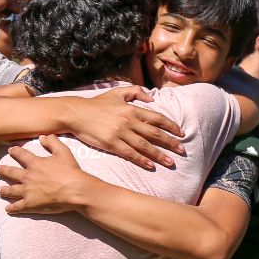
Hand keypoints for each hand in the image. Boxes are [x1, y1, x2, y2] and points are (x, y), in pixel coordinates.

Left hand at [0, 135, 86, 213]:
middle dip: (4, 170)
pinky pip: (18, 206)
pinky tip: (8, 208)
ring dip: (4, 190)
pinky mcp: (30, 204)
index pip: (21, 155)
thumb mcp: (63, 152)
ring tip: (0, 190)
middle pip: (11, 172)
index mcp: (35, 164)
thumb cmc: (70, 171)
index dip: (15, 151)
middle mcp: (28, 177)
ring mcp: (27, 191)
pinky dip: (12, 207)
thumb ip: (53, 142)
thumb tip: (42, 136)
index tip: (11, 150)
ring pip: (11, 190)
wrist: (75, 190)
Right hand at [68, 86, 185, 169]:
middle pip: (155, 134)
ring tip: (171, 163)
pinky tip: (151, 166)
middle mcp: (129, 121)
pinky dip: (142, 160)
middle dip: (171, 143)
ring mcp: (120, 133)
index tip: (181, 133)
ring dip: (160, 155)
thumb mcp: (117, 93)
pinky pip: (130, 154)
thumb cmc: (97, 104)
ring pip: (145, 146)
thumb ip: (136, 92)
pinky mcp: (111, 144)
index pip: (157, 118)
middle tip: (182, 151)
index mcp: (132, 109)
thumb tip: (152, 98)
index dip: (171, 126)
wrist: (75, 114)